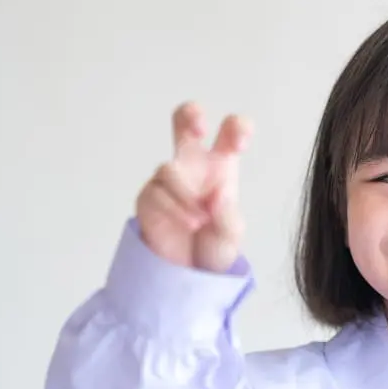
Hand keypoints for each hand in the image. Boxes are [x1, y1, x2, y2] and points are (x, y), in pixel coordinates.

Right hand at [136, 102, 251, 271]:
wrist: (188, 274)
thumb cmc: (214, 247)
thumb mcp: (231, 236)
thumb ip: (227, 216)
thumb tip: (217, 194)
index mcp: (221, 166)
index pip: (230, 132)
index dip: (237, 127)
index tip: (240, 145)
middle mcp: (193, 165)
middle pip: (184, 120)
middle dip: (190, 114)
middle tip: (197, 128)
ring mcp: (168, 178)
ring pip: (169, 168)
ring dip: (185, 195)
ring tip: (199, 222)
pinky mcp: (148, 195)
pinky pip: (156, 193)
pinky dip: (173, 209)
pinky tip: (186, 224)